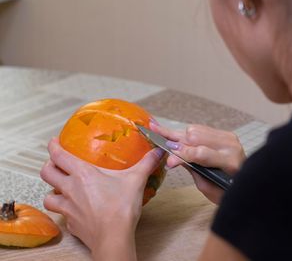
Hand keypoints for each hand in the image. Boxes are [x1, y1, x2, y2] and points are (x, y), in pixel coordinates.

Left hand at [40, 138, 164, 260]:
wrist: (113, 237)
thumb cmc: (121, 207)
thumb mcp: (136, 180)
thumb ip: (146, 163)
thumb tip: (158, 151)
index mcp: (83, 174)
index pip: (58, 156)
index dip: (53, 146)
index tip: (55, 142)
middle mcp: (70, 189)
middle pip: (46, 173)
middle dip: (49, 165)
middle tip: (57, 163)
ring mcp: (68, 207)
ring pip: (48, 196)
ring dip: (52, 191)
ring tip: (61, 189)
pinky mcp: (71, 223)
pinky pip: (62, 214)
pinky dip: (65, 210)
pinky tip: (76, 210)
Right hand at [150, 122, 245, 203]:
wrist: (247, 183)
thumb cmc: (227, 190)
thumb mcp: (208, 187)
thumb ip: (193, 170)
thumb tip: (173, 158)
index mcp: (230, 162)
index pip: (200, 153)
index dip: (181, 155)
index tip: (167, 162)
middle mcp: (230, 146)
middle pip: (196, 137)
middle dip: (175, 142)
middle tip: (157, 140)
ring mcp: (228, 138)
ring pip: (196, 130)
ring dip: (177, 134)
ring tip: (158, 131)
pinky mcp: (225, 134)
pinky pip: (200, 129)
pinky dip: (185, 133)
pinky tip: (171, 132)